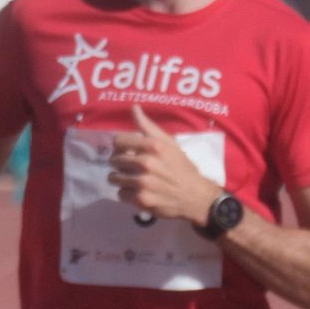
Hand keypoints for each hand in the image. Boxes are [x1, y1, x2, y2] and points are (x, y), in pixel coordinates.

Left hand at [108, 106, 220, 227]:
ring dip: (122, 179)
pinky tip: (138, 191)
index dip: (120, 146)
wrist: (195, 196)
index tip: (126, 151)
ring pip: (114, 178)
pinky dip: (127, 194)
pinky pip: (120, 194)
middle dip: (121, 163)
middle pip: (114, 160)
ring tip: (133, 180)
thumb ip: (148, 126)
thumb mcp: (169, 143)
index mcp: (153, 146)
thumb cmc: (181, 167)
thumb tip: (134, 107)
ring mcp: (143, 183)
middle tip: (132, 167)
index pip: (118, 141)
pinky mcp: (141, 200)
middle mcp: (146, 163)